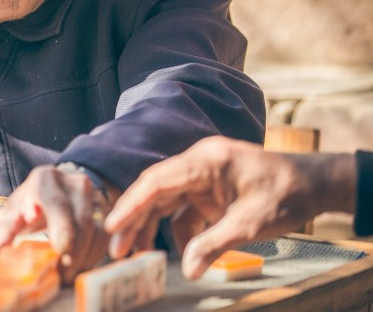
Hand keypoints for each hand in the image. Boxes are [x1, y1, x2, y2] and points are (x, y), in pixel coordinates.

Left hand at [0, 165, 113, 283]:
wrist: (55, 192)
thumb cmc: (27, 207)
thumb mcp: (11, 214)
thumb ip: (3, 232)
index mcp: (45, 179)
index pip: (56, 203)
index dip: (61, 227)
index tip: (61, 249)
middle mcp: (74, 182)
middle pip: (81, 220)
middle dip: (73, 251)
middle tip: (62, 274)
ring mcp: (94, 195)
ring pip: (96, 231)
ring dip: (83, 257)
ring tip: (67, 275)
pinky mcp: (107, 210)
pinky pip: (106, 237)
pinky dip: (94, 256)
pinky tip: (80, 266)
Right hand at [104, 136, 354, 278]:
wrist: (317, 184)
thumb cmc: (288, 195)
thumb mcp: (251, 224)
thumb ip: (214, 244)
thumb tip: (188, 269)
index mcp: (206, 161)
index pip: (157, 181)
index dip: (131, 204)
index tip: (113, 226)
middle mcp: (198, 162)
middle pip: (155, 191)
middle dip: (135, 219)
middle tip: (119, 248)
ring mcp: (202, 174)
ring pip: (165, 200)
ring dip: (152, 225)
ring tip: (138, 253)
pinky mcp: (209, 187)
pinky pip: (183, 207)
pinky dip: (177, 228)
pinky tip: (179, 251)